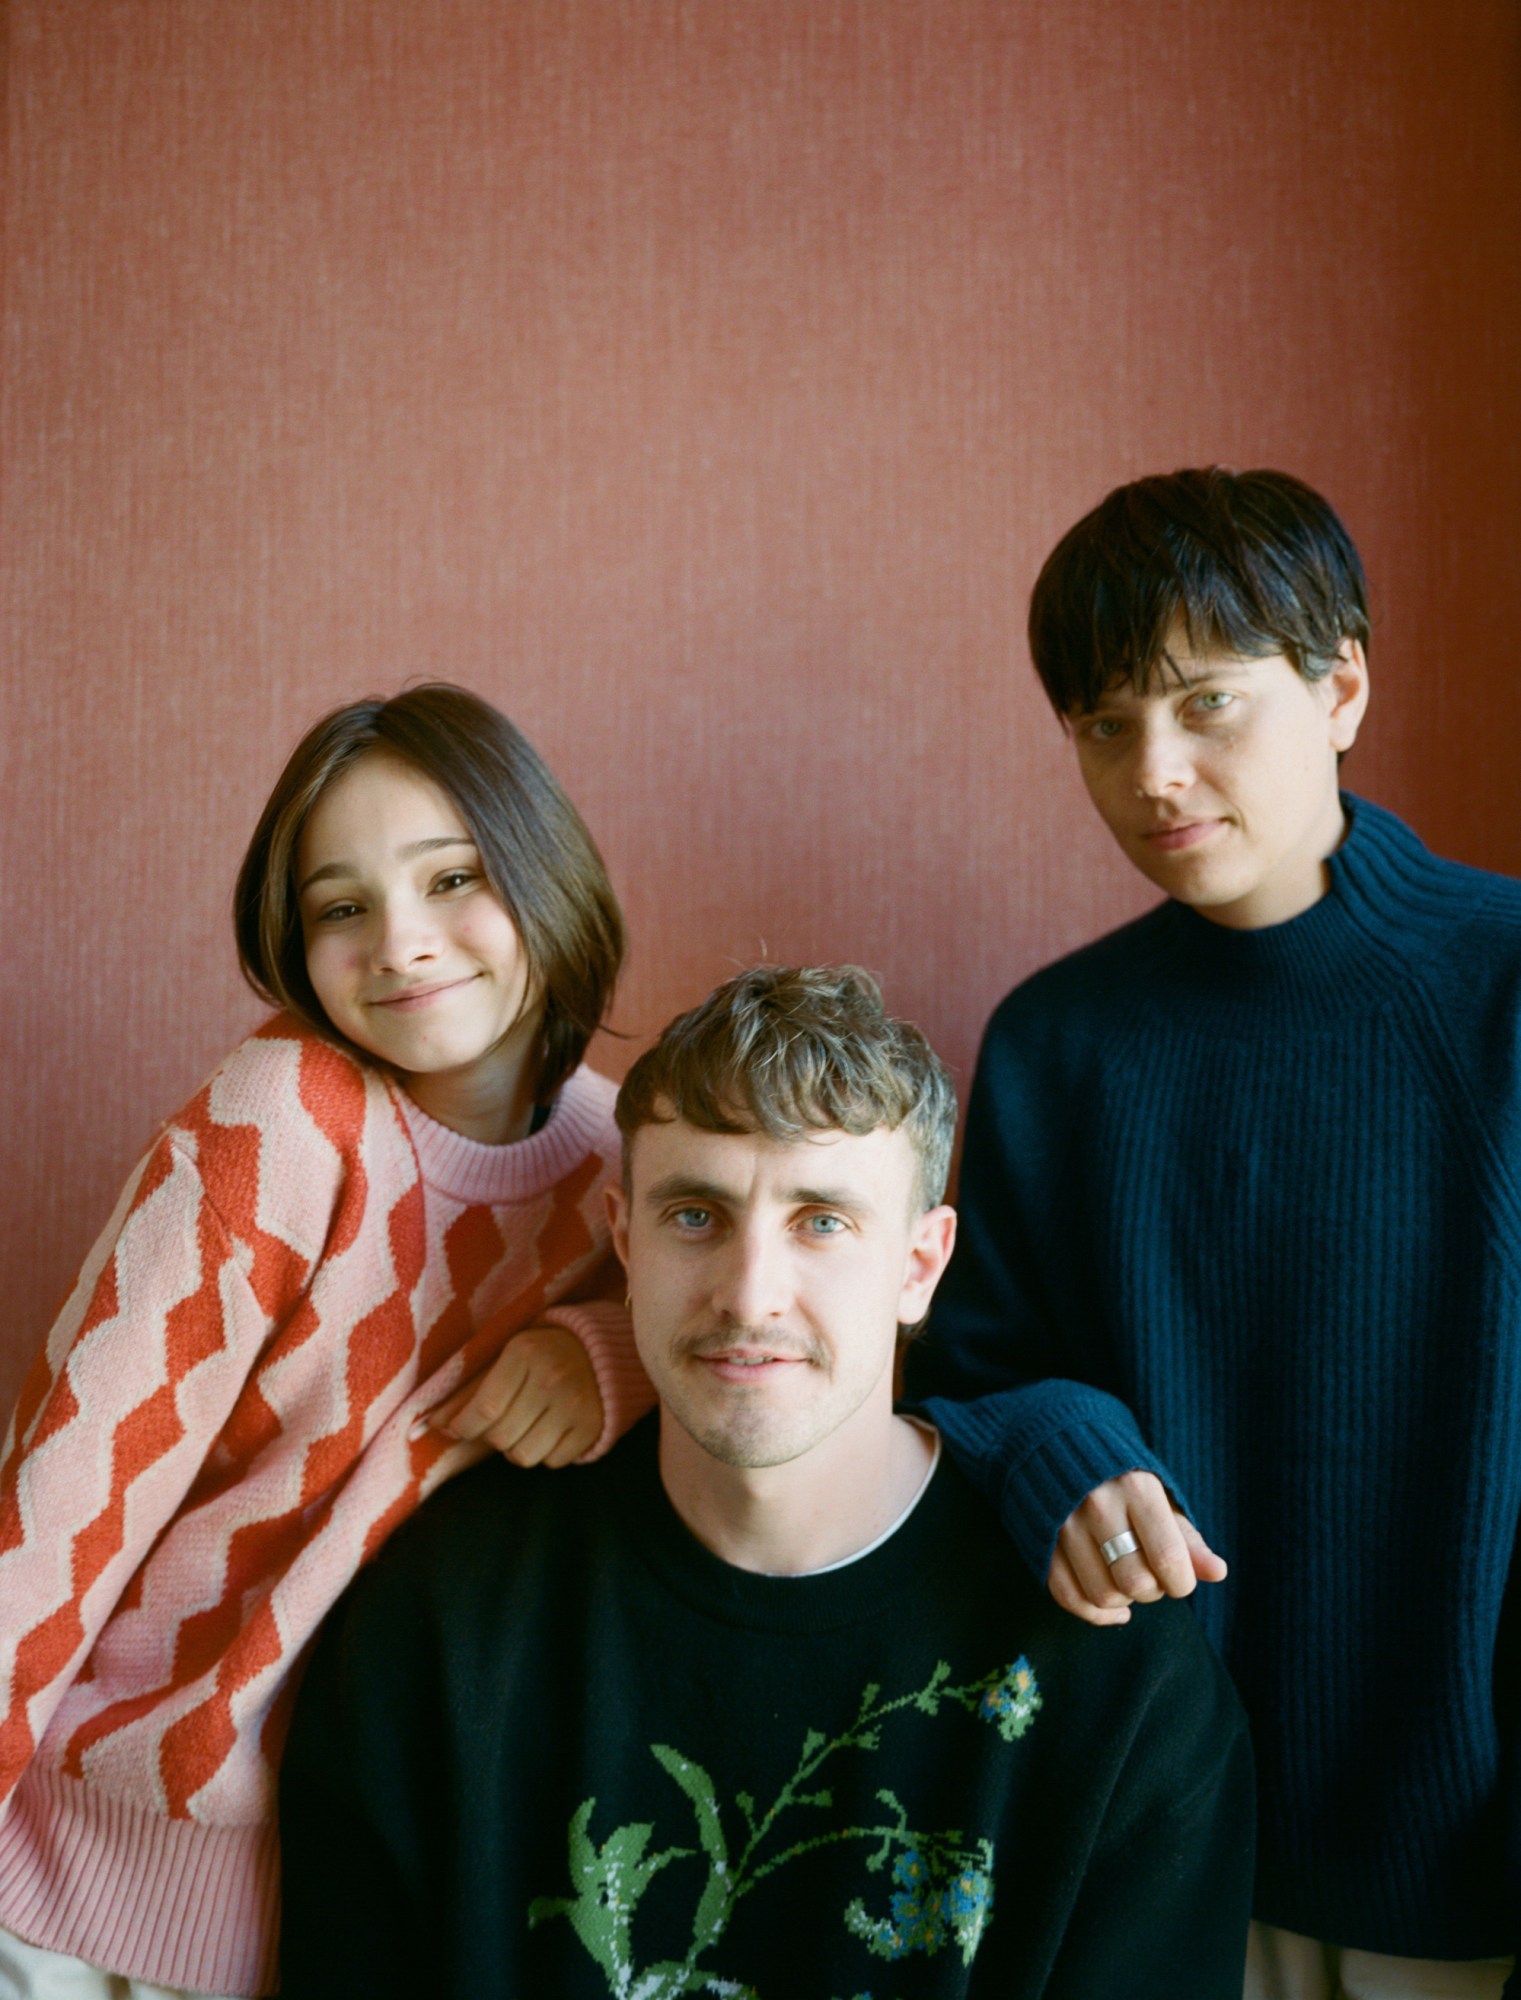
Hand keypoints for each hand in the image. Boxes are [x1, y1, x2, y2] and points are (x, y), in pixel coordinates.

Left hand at [426, 1324, 602, 1467]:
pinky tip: (550, 1431)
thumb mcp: (504, 1359)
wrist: (603, 1352)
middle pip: (501, 1436)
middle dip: (491, 1436)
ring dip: (516, 1448)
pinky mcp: (591, 1427)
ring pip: (523, 1456)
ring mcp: (575, 1405)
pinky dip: (545, 1453)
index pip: (484, 1408)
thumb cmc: (541, 1355)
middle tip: (501, 1421)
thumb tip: (431, 1424)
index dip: (465, 1426)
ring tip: (525, 1427)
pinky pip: (552, 1462)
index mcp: (524, 1354)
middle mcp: (551, 1379)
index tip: (459, 1428)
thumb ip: (467, 1391)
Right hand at [1047, 1470, 1226, 1627]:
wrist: (1061, 1447)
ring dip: (1125, 1601)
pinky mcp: (1041, 1541)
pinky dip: (1095, 1614)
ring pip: (1102, 1595)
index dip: (1181, 1583)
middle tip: (1153, 1576)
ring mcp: (1064, 1524)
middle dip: (1153, 1591)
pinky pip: (1067, 1596)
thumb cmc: (1124, 1480)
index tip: (1180, 1578)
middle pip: (1135, 1582)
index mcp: (1136, 1488)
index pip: (1168, 1558)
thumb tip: (1218, 1573)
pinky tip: (1115, 1608)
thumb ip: (1188, 1537)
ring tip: (1130, 1581)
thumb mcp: (1161, 1498)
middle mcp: (1097, 1504)